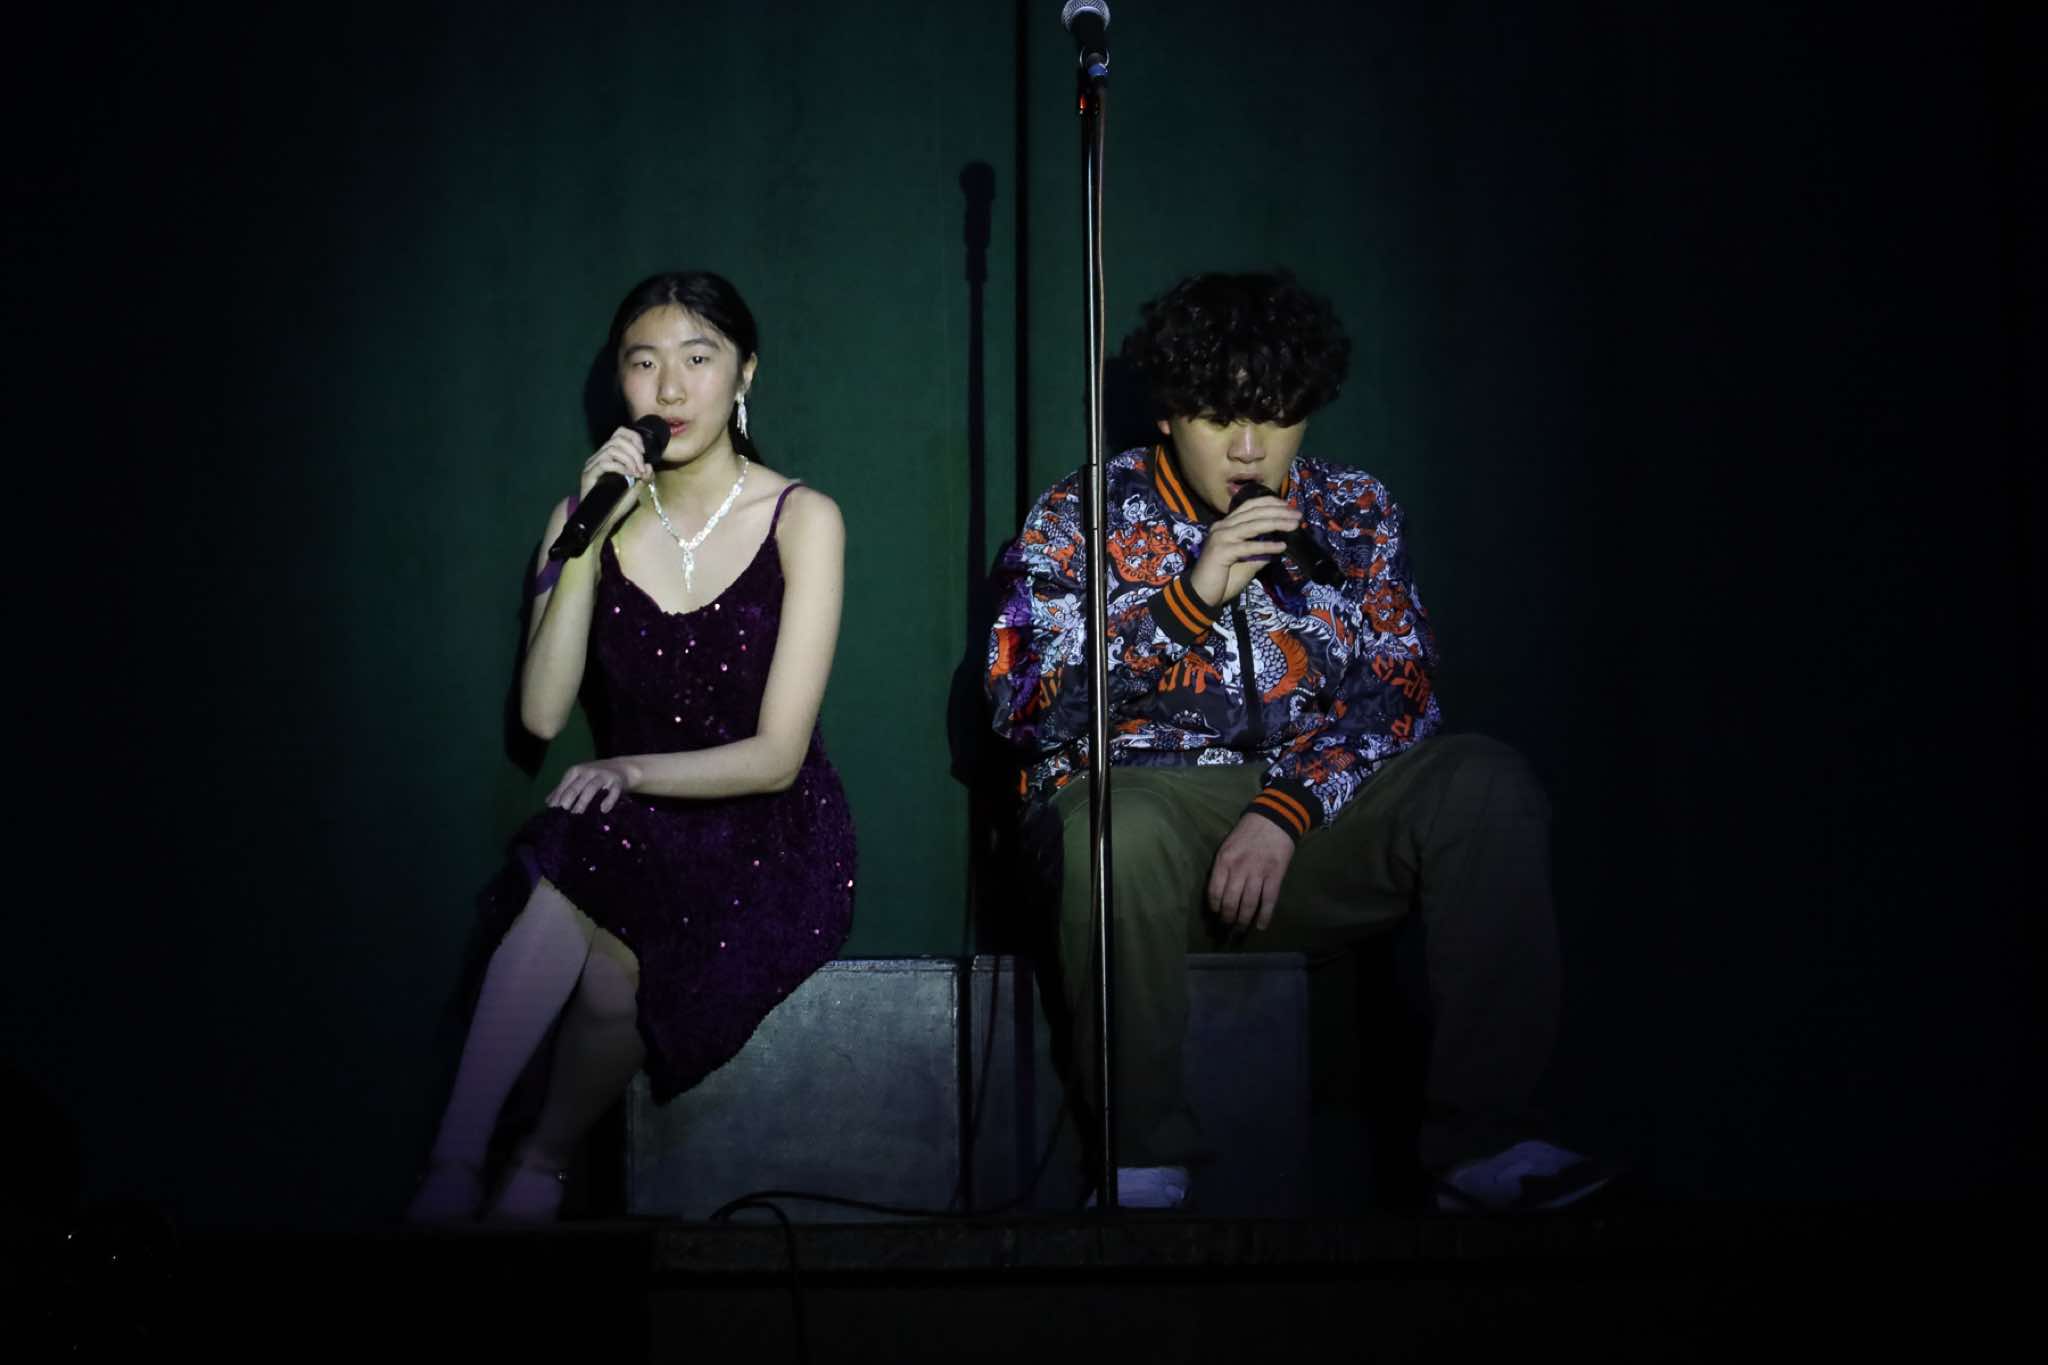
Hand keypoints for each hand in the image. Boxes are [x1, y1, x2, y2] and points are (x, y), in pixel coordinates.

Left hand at [546, 758, 640, 813]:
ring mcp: (603, 776)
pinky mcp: (617, 782)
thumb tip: (548, 802)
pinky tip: (604, 810)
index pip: (565, 785)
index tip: (552, 811)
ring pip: (592, 788)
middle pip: (576, 786)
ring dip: (583, 801)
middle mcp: (588, 771)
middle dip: (568, 799)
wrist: (622, 767)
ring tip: (577, 813)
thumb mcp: (578, 778)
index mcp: (576, 771)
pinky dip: (608, 800)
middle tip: (562, 813)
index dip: (558, 798)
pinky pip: (613, 792)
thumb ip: (564, 789)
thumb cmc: (595, 775)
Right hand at [577, 426, 660, 536]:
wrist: (602, 521)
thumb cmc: (616, 505)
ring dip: (629, 460)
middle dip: (635, 452)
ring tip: (637, 474)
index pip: (619, 433)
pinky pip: (605, 463)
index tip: (644, 453)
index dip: (634, 438)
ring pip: (612, 449)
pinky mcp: (588, 474)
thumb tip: (649, 465)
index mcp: (609, 456)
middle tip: (641, 469)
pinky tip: (629, 476)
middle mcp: (598, 457)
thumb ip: (644, 477)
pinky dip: (621, 467)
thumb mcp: (635, 489)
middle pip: (617, 439)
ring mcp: (592, 465)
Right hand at [1188, 495, 1302, 605]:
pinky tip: (1281, 547)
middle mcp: (1221, 527)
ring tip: (1294, 525)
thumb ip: (1260, 552)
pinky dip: (1266, 546)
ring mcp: (1220, 538)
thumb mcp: (1246, 563)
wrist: (1200, 595)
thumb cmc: (1222, 580)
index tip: (1288, 506)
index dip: (1270, 502)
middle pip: (1254, 513)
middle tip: (1298, 515)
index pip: (1249, 506)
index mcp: (1225, 525)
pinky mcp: (1221, 552)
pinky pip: (1248, 547)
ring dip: (1276, 523)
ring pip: (1252, 525)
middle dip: (1278, 512)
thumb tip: (1280, 545)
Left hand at [1207, 814, 1295, 932]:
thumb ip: (1222, 867)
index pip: (1214, 891)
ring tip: (1239, 930)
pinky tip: (1260, 926)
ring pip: (1248, 905)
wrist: (1274, 819)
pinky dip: (1264, 916)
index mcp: (1224, 860)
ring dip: (1243, 921)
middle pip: (1230, 902)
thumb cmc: (1247, 833)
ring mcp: (1258, 873)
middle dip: (1227, 919)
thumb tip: (1217, 892)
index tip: (1214, 916)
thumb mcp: (1226, 846)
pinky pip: (1269, 901)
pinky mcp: (1275, 876)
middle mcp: (1239, 868)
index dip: (1214, 908)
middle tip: (1226, 928)